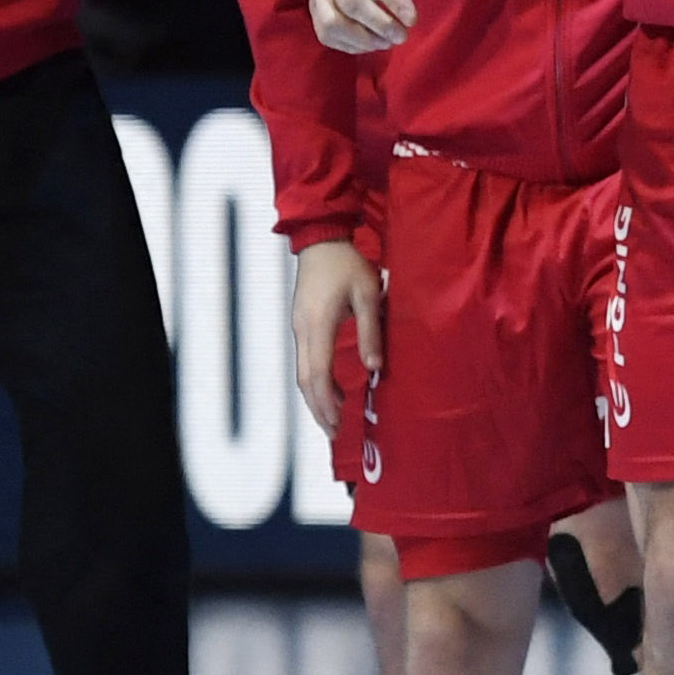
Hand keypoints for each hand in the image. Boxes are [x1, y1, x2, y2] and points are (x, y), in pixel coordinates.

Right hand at [290, 238, 380, 443]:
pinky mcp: (301, 325)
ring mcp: (299, 328)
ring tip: (333, 419)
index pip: (317, 374)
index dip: (325, 402)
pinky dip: (316, 381)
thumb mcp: (368, 295)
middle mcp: (302, 331)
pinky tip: (331, 390)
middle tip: (334, 433)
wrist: (321, 241)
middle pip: (305, 380)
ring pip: (303, 373)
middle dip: (318, 409)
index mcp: (318, 325)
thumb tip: (374, 369)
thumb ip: (371, 331)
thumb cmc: (348, 265)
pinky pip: (306, 360)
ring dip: (316, 398)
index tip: (337, 423)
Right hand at [315, 0, 444, 51]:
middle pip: (350, 3)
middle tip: (403, 36)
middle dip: (379, 23)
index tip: (413, 19)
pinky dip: (349, 45)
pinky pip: (326, 33)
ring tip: (388, 42)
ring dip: (362, 38)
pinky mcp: (315, 6)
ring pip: (332, 23)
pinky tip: (372, 43)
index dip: (393, 0)